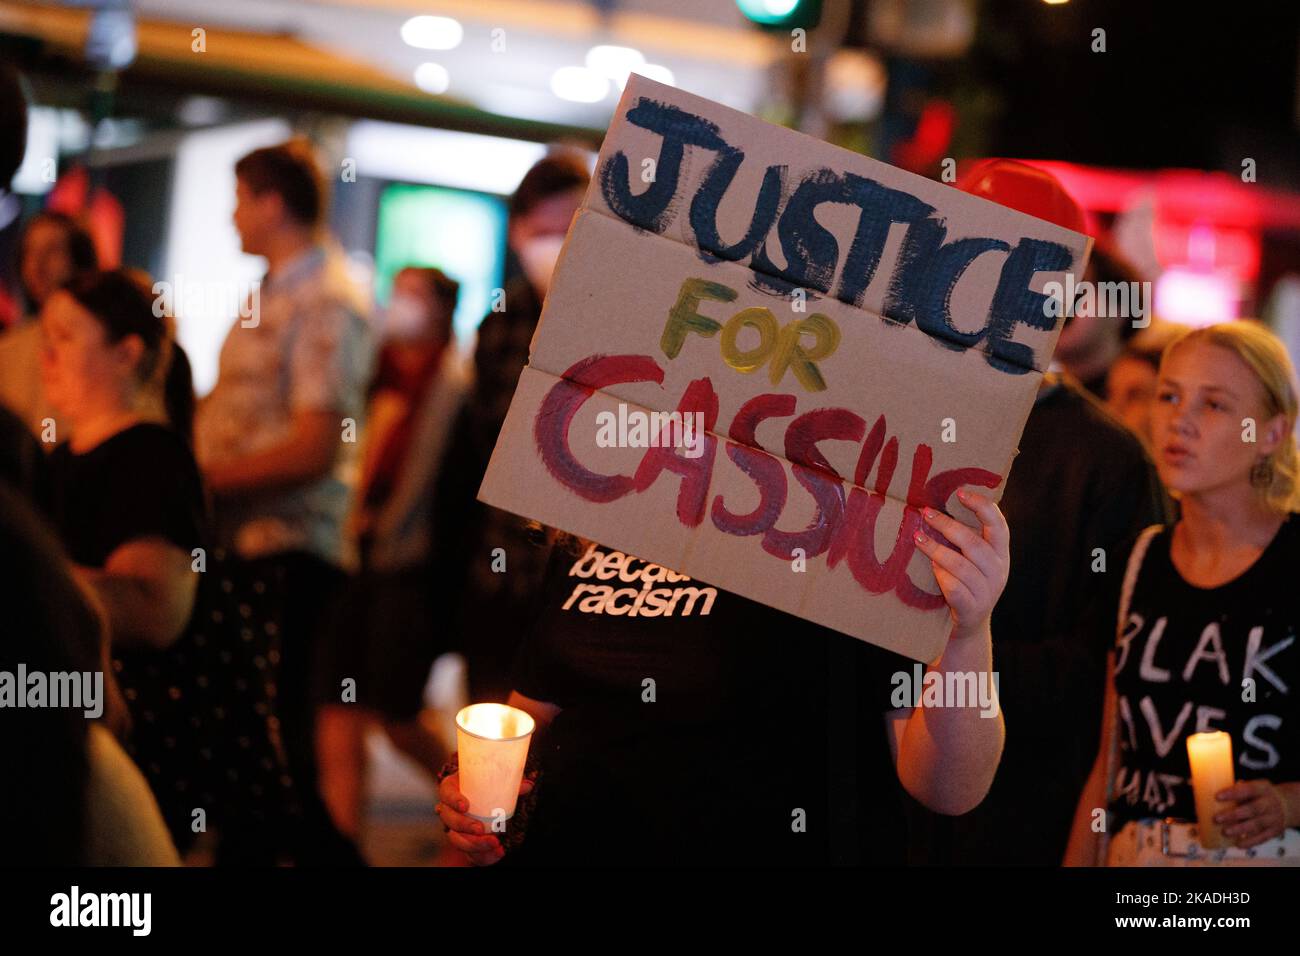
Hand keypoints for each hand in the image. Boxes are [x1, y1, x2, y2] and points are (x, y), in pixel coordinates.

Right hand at [434, 772, 534, 865]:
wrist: (483, 799)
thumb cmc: (486, 785)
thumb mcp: (495, 781)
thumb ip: (510, 783)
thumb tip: (528, 786)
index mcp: (452, 789)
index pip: (447, 793)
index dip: (454, 800)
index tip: (465, 806)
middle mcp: (449, 810)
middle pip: (449, 820)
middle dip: (464, 826)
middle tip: (480, 829)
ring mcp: (454, 828)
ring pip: (456, 840)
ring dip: (474, 844)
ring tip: (494, 843)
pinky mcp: (464, 842)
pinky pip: (469, 854)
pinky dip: (483, 857)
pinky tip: (497, 853)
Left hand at [913, 488, 1009, 638]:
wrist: (969, 626)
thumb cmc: (967, 583)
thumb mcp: (975, 561)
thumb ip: (967, 537)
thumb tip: (937, 505)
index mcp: (1001, 554)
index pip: (999, 525)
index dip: (982, 507)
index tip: (960, 492)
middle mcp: (998, 571)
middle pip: (974, 543)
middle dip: (948, 525)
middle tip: (925, 512)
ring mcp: (986, 591)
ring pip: (961, 566)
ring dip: (936, 549)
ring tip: (917, 537)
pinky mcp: (971, 608)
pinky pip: (954, 588)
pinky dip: (941, 576)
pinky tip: (930, 567)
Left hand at [1214, 779, 1287, 847]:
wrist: (1285, 805)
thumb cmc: (1259, 795)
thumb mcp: (1253, 787)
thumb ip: (1235, 790)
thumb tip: (1203, 790)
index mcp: (1262, 788)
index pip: (1248, 789)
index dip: (1233, 793)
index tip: (1217, 797)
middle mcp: (1269, 803)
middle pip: (1252, 809)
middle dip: (1233, 815)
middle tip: (1216, 819)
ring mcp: (1274, 818)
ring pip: (1256, 824)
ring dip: (1240, 829)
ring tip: (1225, 832)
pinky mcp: (1275, 831)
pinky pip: (1263, 837)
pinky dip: (1250, 842)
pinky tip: (1238, 844)